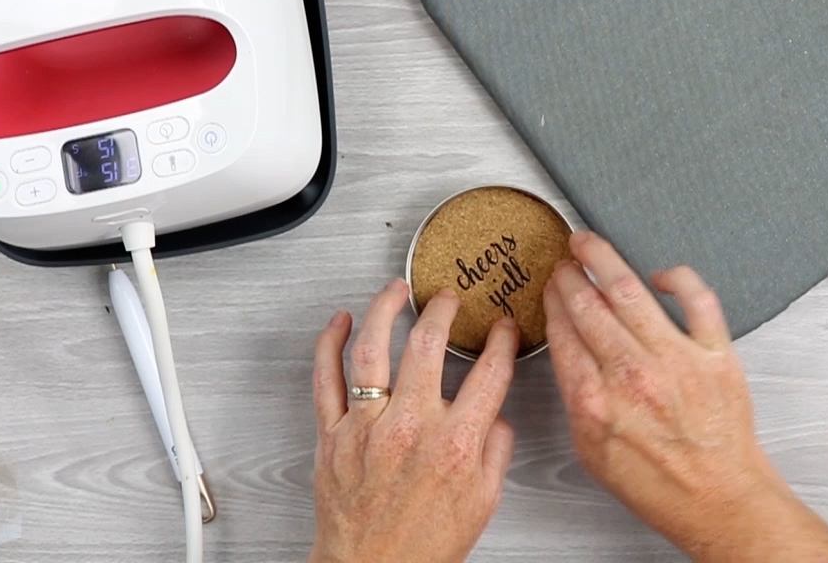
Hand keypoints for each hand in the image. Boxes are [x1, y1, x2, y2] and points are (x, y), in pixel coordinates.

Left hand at [310, 280, 519, 562]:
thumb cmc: (422, 545)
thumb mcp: (483, 502)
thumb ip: (495, 451)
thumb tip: (496, 415)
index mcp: (454, 442)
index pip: (488, 372)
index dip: (501, 341)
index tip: (502, 329)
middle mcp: (410, 426)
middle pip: (428, 344)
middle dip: (443, 310)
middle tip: (448, 298)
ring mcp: (367, 426)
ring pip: (373, 348)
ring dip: (385, 308)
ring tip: (396, 290)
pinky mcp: (333, 433)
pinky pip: (325, 377)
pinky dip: (331, 343)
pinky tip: (342, 322)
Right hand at [545, 231, 827, 561]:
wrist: (719, 500)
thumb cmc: (660, 484)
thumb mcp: (592, 451)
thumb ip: (577, 400)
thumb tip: (570, 355)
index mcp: (594, 401)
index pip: (563, 333)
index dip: (552, 302)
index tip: (549, 288)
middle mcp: (631, 375)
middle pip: (588, 306)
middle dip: (570, 277)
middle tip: (564, 261)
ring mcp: (675, 360)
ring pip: (629, 291)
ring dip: (603, 260)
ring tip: (589, 244)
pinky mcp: (716, 354)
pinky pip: (697, 299)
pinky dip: (677, 278)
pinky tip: (661, 274)